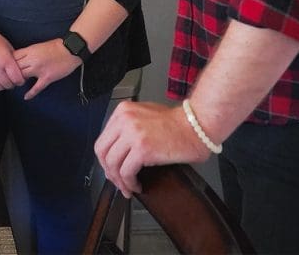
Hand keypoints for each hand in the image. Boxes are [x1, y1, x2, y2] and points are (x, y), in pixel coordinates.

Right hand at [0, 26, 24, 90]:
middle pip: (8, 85)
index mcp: (6, 60)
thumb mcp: (8, 47)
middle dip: (11, 84)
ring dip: (1, 85)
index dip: (20, 81)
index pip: (17, 79)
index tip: (20, 80)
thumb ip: (14, 60)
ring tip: (1, 79)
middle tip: (11, 80)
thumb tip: (20, 71)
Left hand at [13, 39, 80, 99]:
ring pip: (23, 76)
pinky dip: (31, 93)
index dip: (9, 62)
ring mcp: (39, 70)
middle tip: (9, 77)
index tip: (7, 66)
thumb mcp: (38, 46)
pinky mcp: (47, 77)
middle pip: (15, 68)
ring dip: (19, 80)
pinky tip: (26, 97)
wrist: (70, 49)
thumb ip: (29, 52)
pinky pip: (37, 87)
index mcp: (30, 51)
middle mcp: (32, 60)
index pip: (13, 57)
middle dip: (11, 72)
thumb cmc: (56, 45)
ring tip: (17, 84)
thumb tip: (20, 58)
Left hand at [94, 101, 210, 198]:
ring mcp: (132, 134)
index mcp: (123, 111)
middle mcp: (124, 120)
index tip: (111, 168)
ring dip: (119, 180)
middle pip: (102, 152)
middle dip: (108, 171)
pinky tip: (137, 186)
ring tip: (128, 187)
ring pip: (112, 164)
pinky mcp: (142, 149)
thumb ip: (128, 128)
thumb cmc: (177, 123)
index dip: (105, 158)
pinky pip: (126, 172)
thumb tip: (118, 151)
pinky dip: (129, 183)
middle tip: (117, 181)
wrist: (195, 127)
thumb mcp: (145, 116)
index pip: (103, 139)